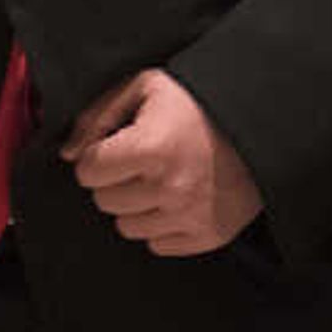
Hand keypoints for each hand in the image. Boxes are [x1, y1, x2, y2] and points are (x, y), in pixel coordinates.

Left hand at [58, 69, 265, 256]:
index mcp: (150, 147)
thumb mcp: (147, 87)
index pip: (87, 172)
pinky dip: (163, 225)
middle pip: (105, 201)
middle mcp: (169, 187)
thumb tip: (68, 153)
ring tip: (162, 179)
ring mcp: (189, 216)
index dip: (98, 157)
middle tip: (143, 162)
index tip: (116, 148)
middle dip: (116, 181)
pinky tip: (179, 198)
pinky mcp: (208, 236)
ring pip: (127, 227)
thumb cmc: (201, 102)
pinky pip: (158, 245)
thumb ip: (98, 115)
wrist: (262, 125)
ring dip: (137, 205)